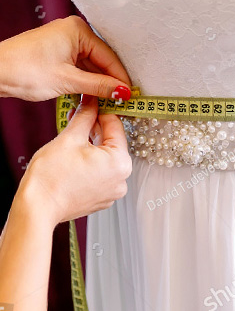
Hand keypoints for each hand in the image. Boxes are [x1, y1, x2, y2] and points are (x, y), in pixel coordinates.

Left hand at [0, 15, 131, 100]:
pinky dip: (87, 81)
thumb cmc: (23, 69)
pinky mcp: (59, 53)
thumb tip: (122, 91)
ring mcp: (66, 42)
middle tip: (122, 100)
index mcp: (78, 30)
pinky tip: (94, 94)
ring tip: (110, 100)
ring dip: (99, 83)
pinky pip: (81, 67)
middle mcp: (74, 32)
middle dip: (110, 81)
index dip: (120, 78)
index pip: (109, 57)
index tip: (130, 95)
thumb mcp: (68, 80)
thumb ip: (99, 86)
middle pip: (102, 60)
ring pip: (92, 65)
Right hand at [16, 93, 132, 226]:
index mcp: (121, 162)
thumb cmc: (51, 179)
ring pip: (106, 157)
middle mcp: (122, 178)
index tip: (93, 103)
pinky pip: (102, 171)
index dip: (101, 111)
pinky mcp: (103, 196)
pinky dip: (92, 161)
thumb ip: (85, 116)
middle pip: (112, 142)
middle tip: (80, 114)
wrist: (36, 209)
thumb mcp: (70, 138)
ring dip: (92, 143)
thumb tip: (92, 101)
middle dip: (95, 127)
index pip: (115, 126)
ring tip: (74, 133)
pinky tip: (76, 153)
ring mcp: (113, 189)